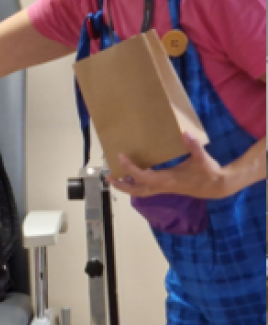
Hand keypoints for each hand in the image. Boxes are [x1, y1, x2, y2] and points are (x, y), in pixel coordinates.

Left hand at [110, 133, 229, 198]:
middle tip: (108, 176)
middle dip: (121, 185)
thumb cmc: (209, 172)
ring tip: (114, 177)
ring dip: (126, 186)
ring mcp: (163, 188)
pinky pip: (146, 189)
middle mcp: (162, 186)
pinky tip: (132, 175)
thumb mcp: (202, 158)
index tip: (120, 156)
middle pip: (136, 190)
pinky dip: (136, 184)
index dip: (129, 168)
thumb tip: (185, 133)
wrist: (216, 187)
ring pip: (140, 192)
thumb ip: (194, 146)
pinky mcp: (166, 188)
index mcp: (167, 179)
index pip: (142, 176)